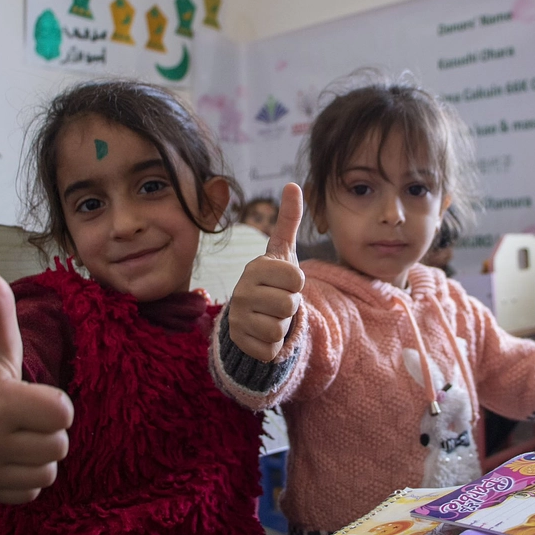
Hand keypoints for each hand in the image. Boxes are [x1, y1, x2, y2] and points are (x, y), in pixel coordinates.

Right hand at [0, 272, 74, 503]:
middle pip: (59, 445)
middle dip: (51, 430)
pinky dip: (29, 476)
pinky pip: (34, 491)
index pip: (62, 412)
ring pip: (50, 471)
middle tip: (28, 417)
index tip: (37, 395)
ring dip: (43, 454)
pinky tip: (13, 457)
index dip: (57, 402)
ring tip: (21, 436)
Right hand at [228, 183, 304, 361]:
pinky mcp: (240, 344)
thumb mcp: (281, 251)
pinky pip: (272, 350)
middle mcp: (241, 291)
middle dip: (291, 306)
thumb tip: (293, 183)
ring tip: (270, 316)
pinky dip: (273, 346)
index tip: (285, 281)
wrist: (251, 315)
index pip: (296, 278)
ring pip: (281, 328)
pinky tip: (262, 334)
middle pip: (290, 305)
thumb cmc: (272, 280)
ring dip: (283, 326)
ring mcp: (237, 318)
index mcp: (255, 267)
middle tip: (278, 301)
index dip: (297, 283)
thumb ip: (288, 220)